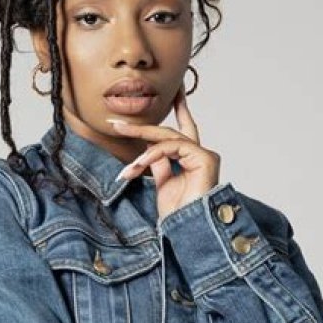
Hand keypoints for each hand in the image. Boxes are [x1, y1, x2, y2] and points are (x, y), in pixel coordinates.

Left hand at [111, 84, 219, 221]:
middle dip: (141, 127)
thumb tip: (148, 148)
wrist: (190, 231)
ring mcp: (205, 155)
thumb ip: (158, 163)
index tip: (174, 90)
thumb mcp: (162, 183)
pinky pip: (172, 148)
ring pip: (168, 138)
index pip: (184, 128)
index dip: (180, 108)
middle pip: (168, 132)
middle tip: (116, 124)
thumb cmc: (179, 214)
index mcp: (191, 159)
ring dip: (141, 148)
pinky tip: (138, 166)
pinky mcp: (206, 158)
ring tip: (125, 167)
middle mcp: (200, 154)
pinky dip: (152, 154)